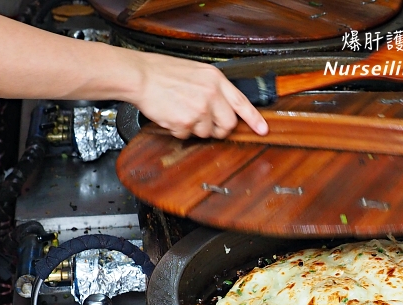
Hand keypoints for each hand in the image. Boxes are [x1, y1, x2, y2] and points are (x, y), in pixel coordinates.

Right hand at [130, 52, 267, 138]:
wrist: (140, 76)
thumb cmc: (164, 72)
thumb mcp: (197, 72)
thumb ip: (214, 88)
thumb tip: (225, 107)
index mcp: (216, 80)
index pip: (242, 103)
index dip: (254, 119)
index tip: (263, 130)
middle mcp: (211, 95)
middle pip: (228, 125)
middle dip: (220, 129)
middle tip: (209, 125)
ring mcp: (199, 110)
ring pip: (207, 132)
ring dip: (196, 128)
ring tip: (181, 112)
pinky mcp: (185, 122)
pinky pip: (188, 135)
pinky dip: (179, 130)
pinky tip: (172, 115)